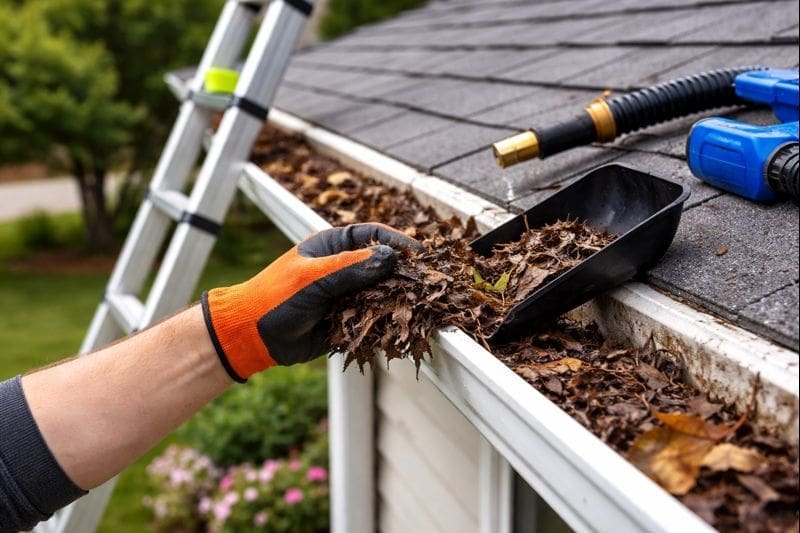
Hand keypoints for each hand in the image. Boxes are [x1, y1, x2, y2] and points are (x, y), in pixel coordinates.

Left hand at [201, 223, 419, 380]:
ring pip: (381, 294)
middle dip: (404, 275)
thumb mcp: (311, 278)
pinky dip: (386, 323)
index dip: (398, 242)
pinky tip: (400, 327)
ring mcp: (346, 295)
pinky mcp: (347, 320)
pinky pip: (373, 319)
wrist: (252, 336)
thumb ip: (349, 268)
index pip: (373, 236)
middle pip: (383, 266)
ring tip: (419, 307)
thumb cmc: (274, 298)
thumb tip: (389, 258)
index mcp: (333, 247)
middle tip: (426, 284)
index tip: (420, 253)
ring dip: (398, 301)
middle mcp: (343, 269)